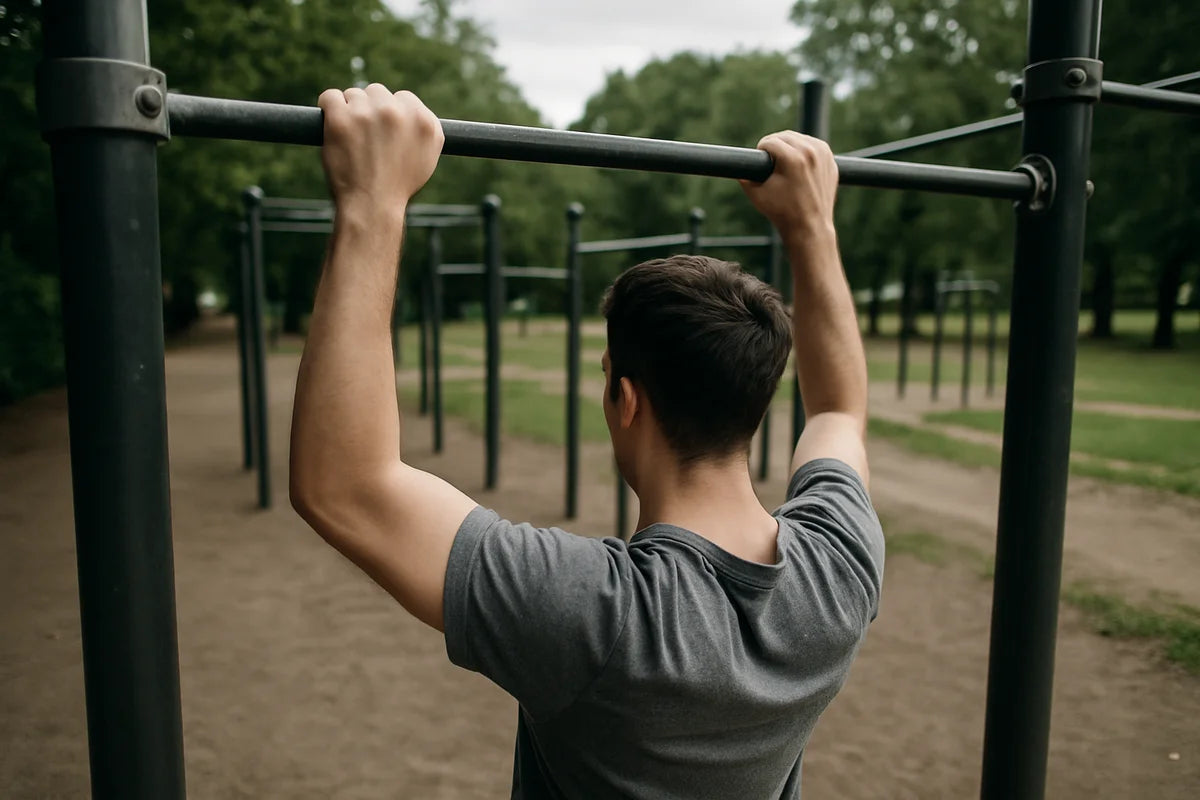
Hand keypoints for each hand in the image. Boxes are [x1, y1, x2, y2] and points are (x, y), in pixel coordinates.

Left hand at [318, 84, 443, 218]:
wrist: (372, 206)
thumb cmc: (397, 186)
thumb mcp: (427, 159)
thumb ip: (425, 130)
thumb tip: (414, 111)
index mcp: (423, 121)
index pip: (403, 98)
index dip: (390, 114)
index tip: (382, 131)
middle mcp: (398, 113)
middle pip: (377, 93)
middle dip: (370, 110)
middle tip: (365, 136)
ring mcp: (368, 114)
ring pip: (354, 95)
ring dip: (350, 112)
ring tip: (351, 139)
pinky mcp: (341, 118)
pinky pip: (330, 97)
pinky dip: (328, 110)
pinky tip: (333, 126)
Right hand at [740, 131, 837, 235]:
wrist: (809, 227)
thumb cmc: (781, 212)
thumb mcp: (755, 193)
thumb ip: (743, 175)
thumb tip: (735, 163)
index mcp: (793, 158)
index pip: (769, 142)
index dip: (760, 152)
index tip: (760, 163)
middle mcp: (811, 152)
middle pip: (784, 136)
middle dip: (774, 147)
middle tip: (770, 163)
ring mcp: (823, 154)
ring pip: (799, 139)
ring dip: (788, 147)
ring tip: (783, 164)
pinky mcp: (830, 159)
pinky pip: (812, 146)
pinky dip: (803, 152)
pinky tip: (798, 166)